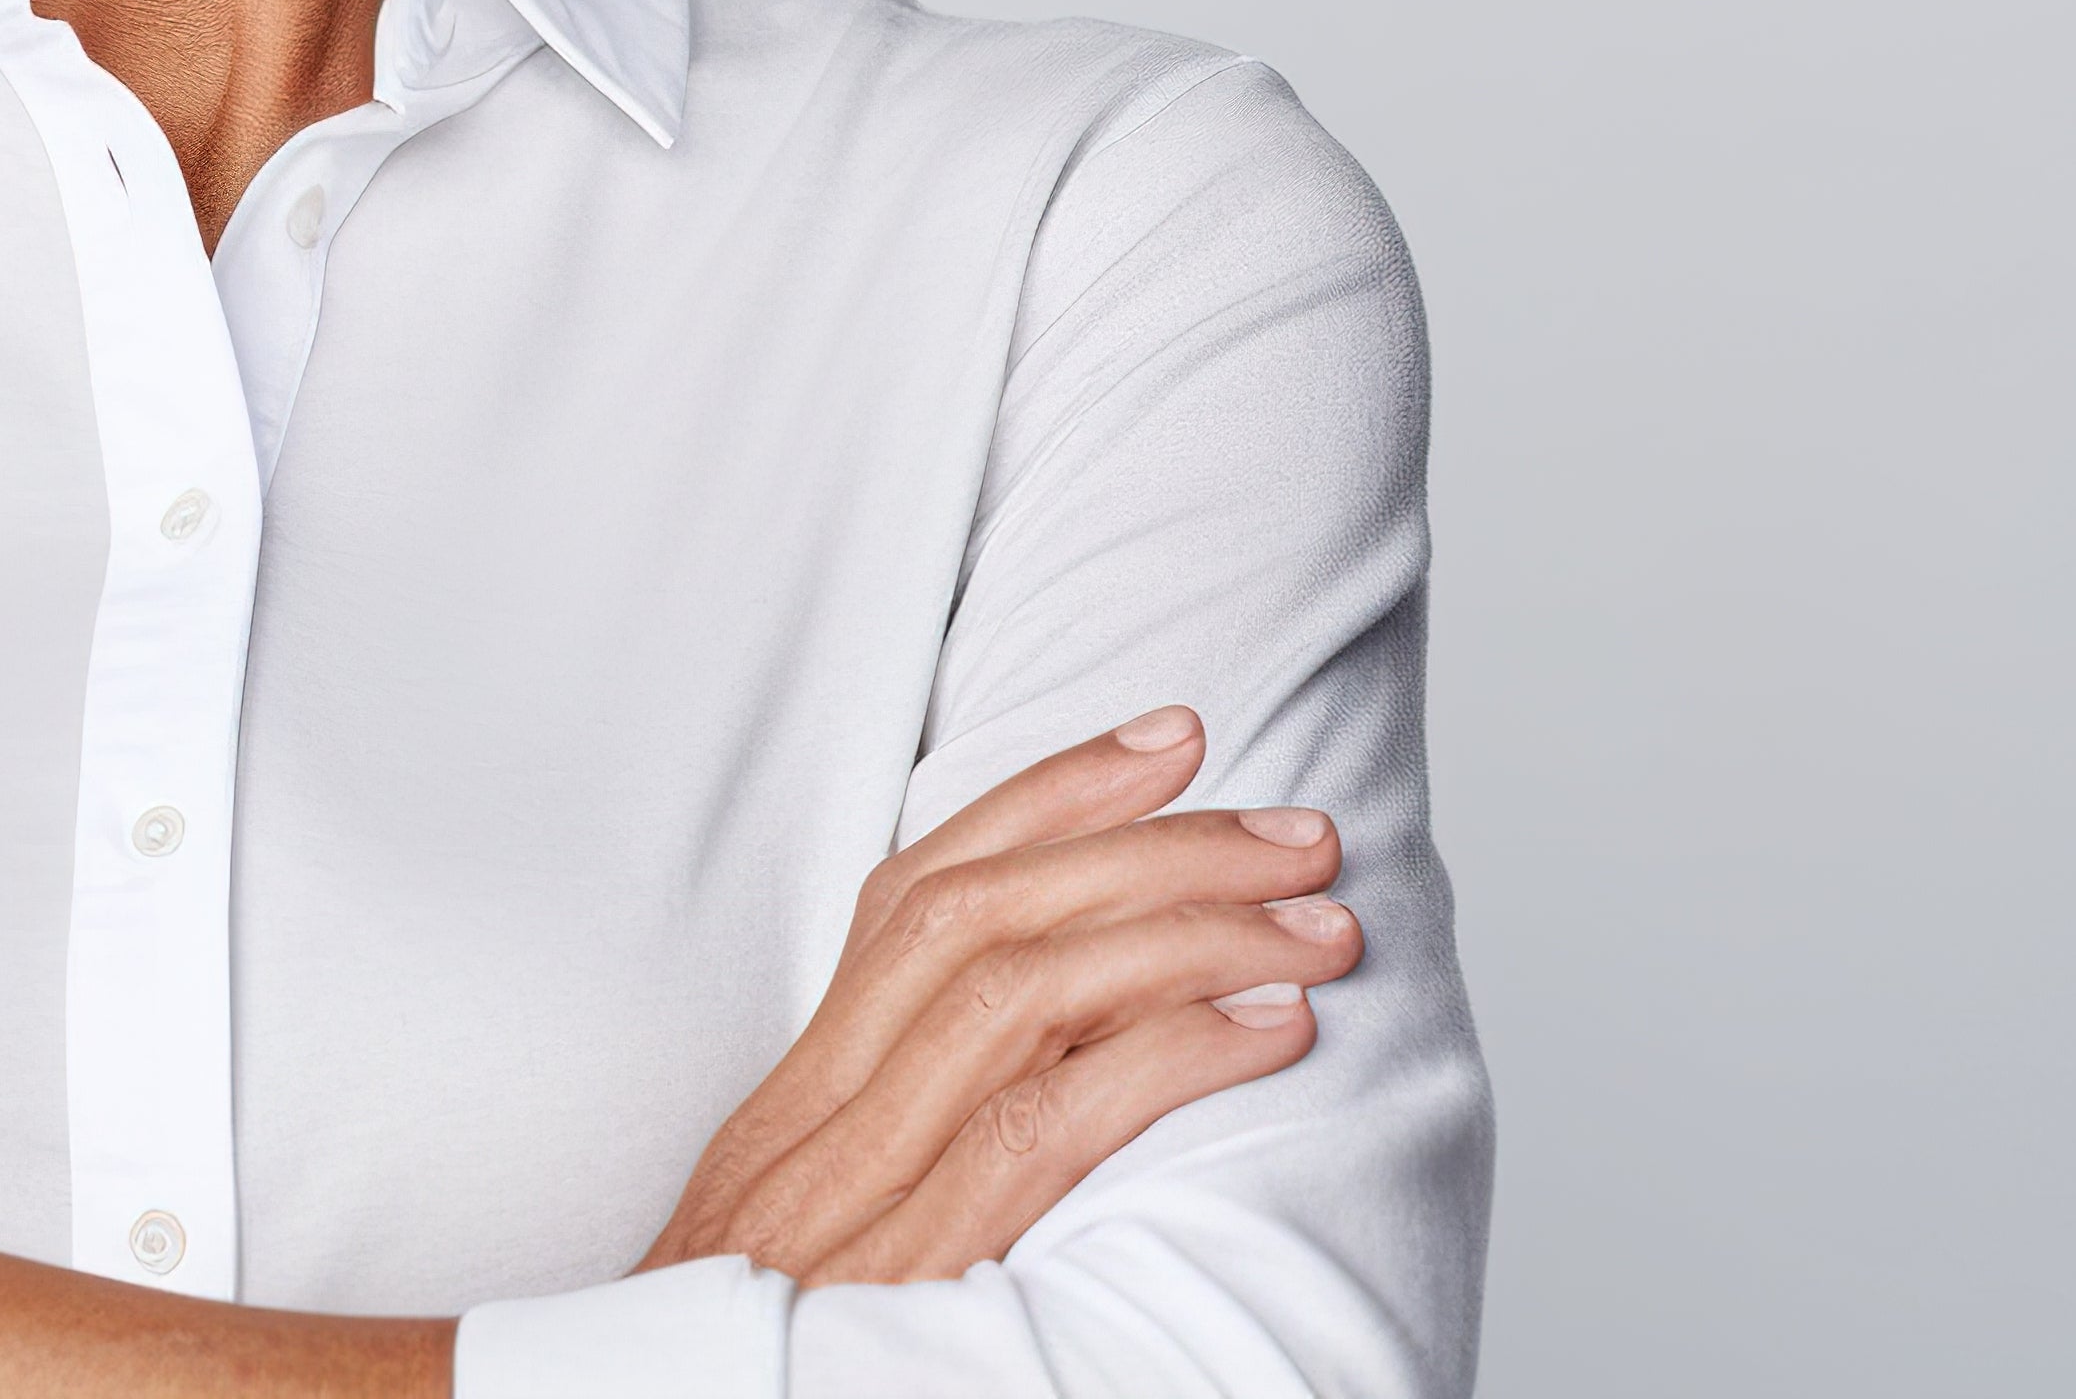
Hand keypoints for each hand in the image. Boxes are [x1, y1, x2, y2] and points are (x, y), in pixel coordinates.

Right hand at [639, 706, 1354, 1286]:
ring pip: (1015, 998)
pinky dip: (1159, 1061)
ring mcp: (848, 1202)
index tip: (1169, 739)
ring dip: (1186, 937)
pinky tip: (1263, 1033)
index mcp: (794, 1105)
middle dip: (1150, 849)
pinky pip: (1035, 1133)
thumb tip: (1057, 1048)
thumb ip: (897, 1142)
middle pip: (981, 920)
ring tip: (1314, 928)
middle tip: (1295, 833)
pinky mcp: (907, 1282)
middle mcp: (810, 1129)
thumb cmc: (761, 1368)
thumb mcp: (810, 1241)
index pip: (917, 896)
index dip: (1047, 798)